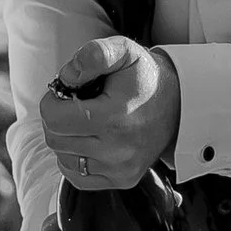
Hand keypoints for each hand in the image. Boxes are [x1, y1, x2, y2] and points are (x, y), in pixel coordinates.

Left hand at [38, 37, 178, 191]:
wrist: (179, 103)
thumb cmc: (145, 77)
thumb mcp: (124, 51)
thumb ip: (94, 54)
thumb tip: (67, 77)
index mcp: (115, 117)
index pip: (54, 118)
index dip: (52, 101)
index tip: (66, 92)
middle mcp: (119, 150)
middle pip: (55, 140)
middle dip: (56, 119)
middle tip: (74, 106)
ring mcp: (121, 169)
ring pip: (64, 160)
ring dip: (66, 139)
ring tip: (84, 122)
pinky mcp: (123, 180)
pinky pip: (78, 177)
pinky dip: (76, 159)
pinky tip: (89, 141)